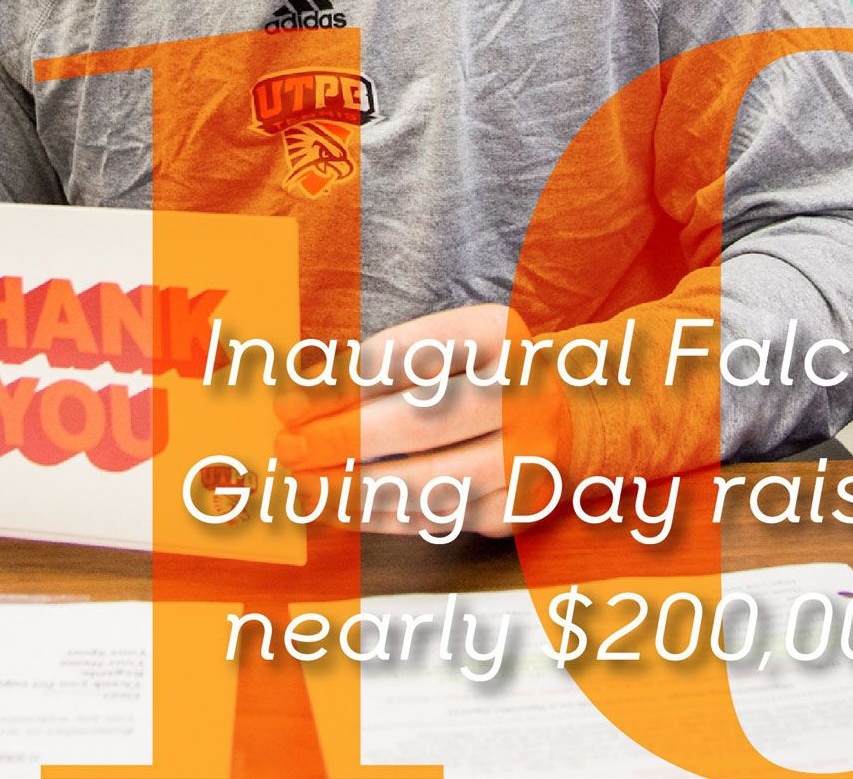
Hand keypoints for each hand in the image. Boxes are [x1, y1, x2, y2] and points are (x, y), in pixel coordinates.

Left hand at [273, 304, 570, 538]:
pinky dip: (381, 517)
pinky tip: (339, 507)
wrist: (565, 413)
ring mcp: (528, 455)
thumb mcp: (443, 345)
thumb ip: (380, 365)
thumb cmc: (476, 371)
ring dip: (354, 489)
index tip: (289, 402)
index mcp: (499, 333)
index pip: (409, 356)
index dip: (342, 382)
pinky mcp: (519, 508)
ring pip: (429, 483)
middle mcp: (524, 392)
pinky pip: (437, 518)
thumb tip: (301, 394)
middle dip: (343, 438)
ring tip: (303, 485)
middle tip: (288, 449)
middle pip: (422, 422)